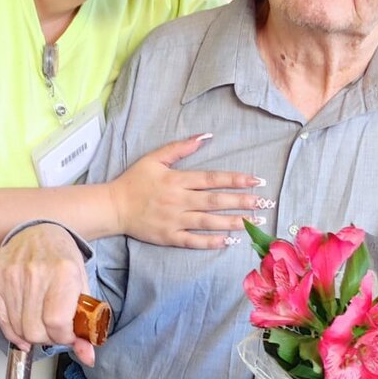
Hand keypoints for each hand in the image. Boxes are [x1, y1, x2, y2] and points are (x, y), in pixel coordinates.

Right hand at [0, 223, 95, 362]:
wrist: (39, 232)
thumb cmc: (63, 261)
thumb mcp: (82, 288)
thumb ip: (86, 325)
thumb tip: (88, 358)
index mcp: (64, 272)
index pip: (57, 323)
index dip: (64, 337)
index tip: (67, 334)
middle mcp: (35, 272)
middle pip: (34, 330)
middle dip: (47, 338)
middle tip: (53, 329)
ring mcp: (11, 273)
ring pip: (17, 328)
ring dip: (30, 334)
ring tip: (39, 322)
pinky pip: (0, 318)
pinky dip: (12, 329)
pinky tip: (22, 324)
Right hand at [109, 136, 267, 249]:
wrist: (112, 207)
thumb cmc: (134, 181)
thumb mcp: (154, 158)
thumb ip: (180, 147)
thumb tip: (206, 136)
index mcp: (177, 180)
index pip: (212, 179)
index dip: (236, 179)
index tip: (256, 180)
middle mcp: (179, 200)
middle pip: (216, 201)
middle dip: (242, 201)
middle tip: (265, 203)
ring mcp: (174, 220)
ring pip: (209, 222)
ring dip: (234, 222)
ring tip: (255, 223)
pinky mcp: (169, 237)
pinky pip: (193, 241)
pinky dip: (211, 242)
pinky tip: (228, 241)